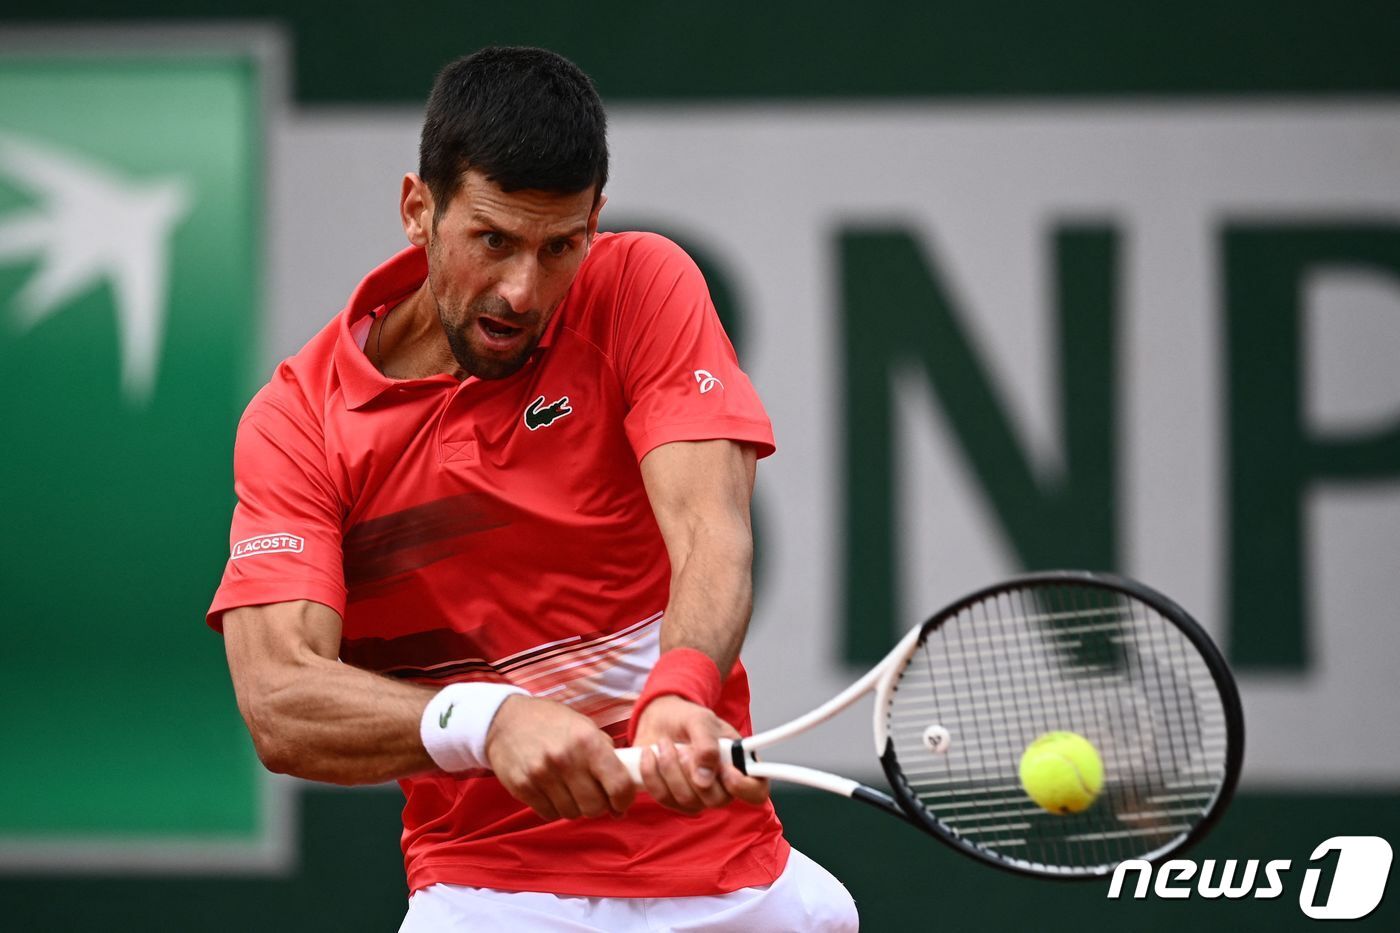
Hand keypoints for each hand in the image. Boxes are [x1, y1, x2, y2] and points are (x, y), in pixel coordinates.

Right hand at [485, 695, 636, 820]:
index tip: (621, 802)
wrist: (505, 719)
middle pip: (595, 807)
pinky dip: (555, 808)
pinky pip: (549, 814)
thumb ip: (606, 755)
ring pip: (572, 813)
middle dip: (598, 805)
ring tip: (569, 789)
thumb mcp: (585, 727)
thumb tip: (623, 793)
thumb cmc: (552, 723)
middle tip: (592, 794)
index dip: (625, 800)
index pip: (618, 785)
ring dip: (575, 806)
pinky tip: (551, 791)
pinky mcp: (523, 787)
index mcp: (587, 741)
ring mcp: (542, 775)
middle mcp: (566, 759)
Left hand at [633, 695, 768, 813]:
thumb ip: (707, 744)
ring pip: (687, 801)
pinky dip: (652, 774)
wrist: (660, 719)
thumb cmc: (687, 719)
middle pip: (716, 800)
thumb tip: (705, 778)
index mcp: (739, 765)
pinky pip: (663, 798)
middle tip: (683, 748)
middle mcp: (722, 786)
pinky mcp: (673, 799)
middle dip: (693, 771)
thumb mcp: (700, 720)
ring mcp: (698, 796)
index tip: (725, 770)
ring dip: (670, 769)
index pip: (756, 792)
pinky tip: (650, 755)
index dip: (743, 787)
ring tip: (665, 744)